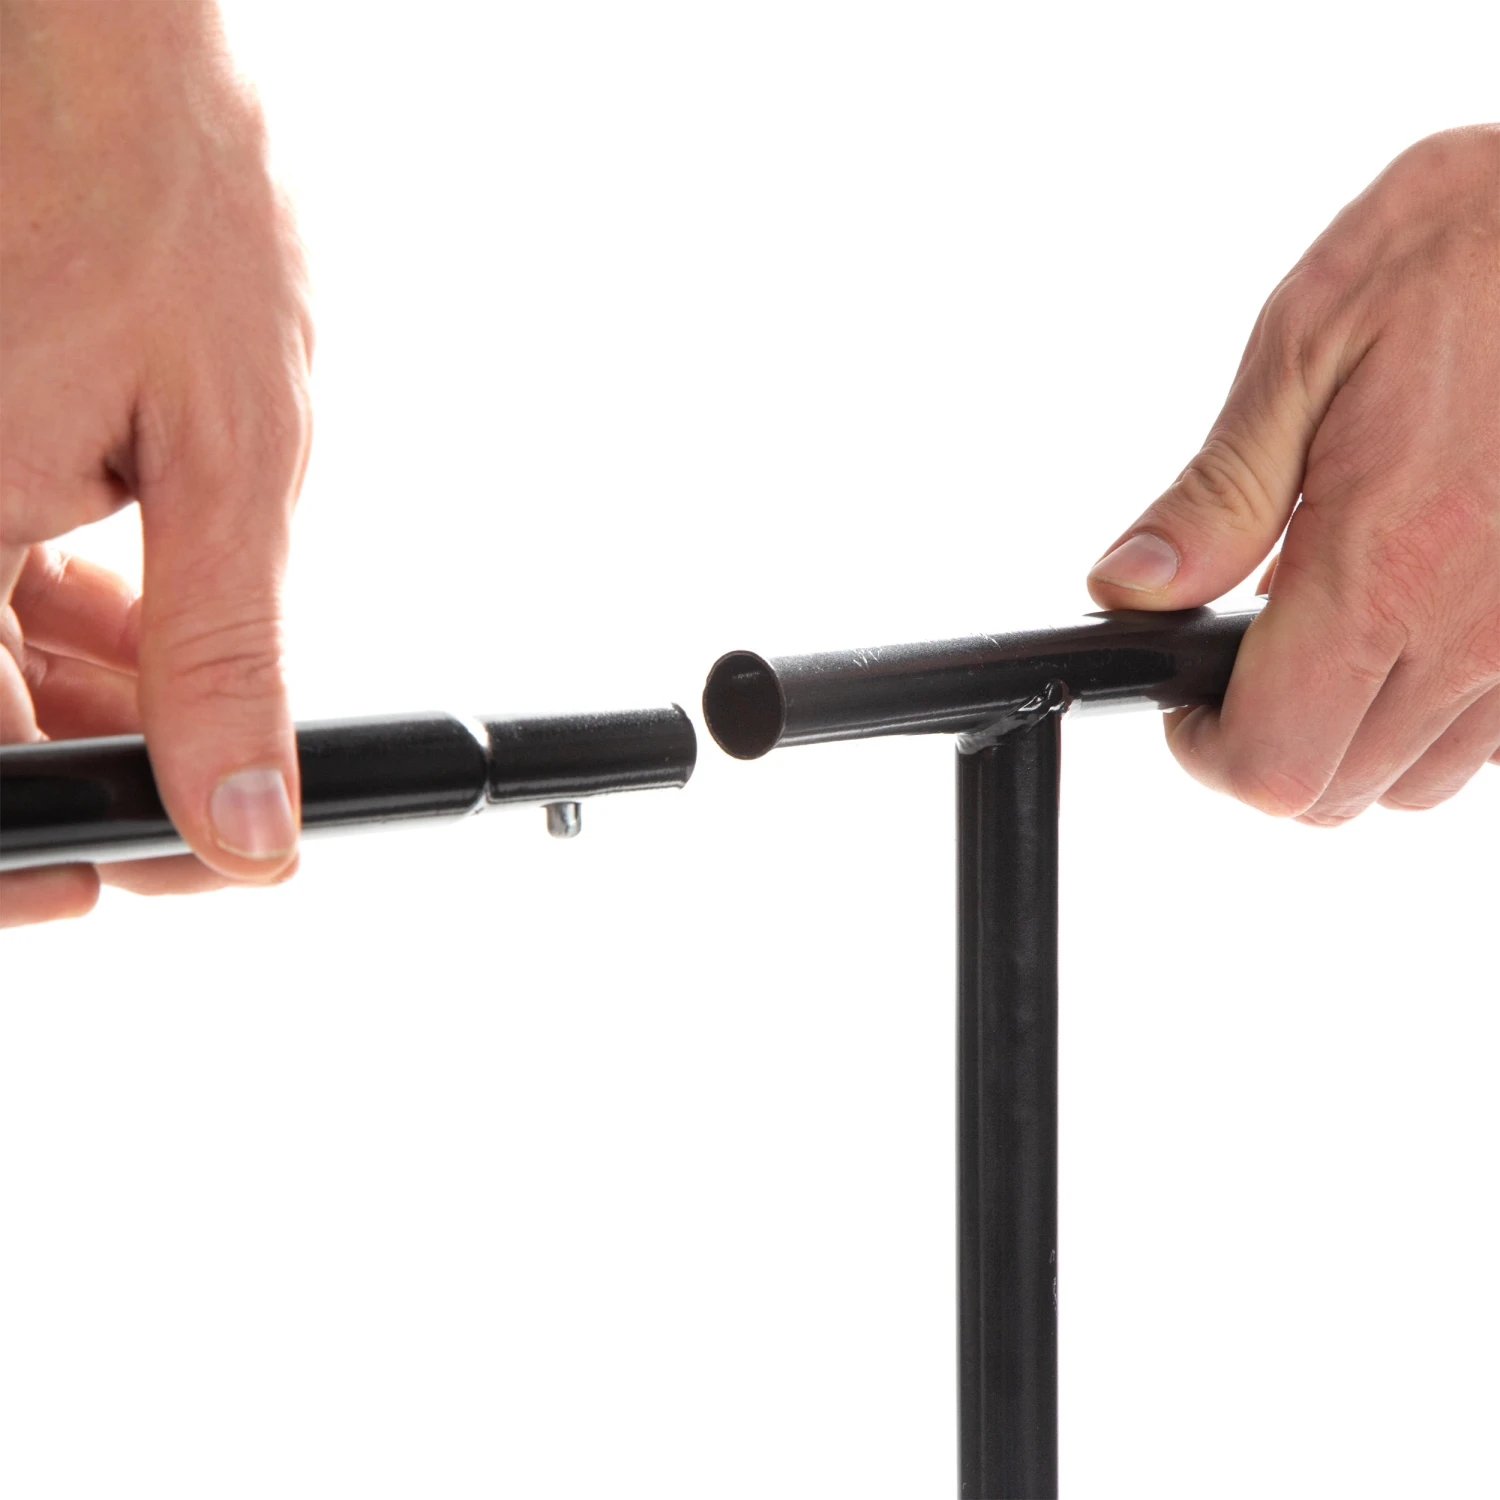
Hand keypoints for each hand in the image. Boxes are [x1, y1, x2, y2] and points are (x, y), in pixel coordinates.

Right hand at [1, 0, 311, 923]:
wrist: (114, 39)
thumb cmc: (164, 184)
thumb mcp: (230, 451)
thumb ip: (227, 655)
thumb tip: (240, 820)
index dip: (44, 847)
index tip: (119, 882)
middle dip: (95, 759)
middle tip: (209, 774)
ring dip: (96, 693)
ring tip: (199, 675)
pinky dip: (71, 615)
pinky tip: (147, 608)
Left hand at [1086, 126, 1499, 824]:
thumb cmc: (1468, 253)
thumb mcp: (1306, 351)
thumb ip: (1215, 498)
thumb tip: (1128, 587)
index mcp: (1384, 567)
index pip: (1274, 764)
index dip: (1207, 753)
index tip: (1188, 700)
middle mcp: (1476, 629)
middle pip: (1337, 792)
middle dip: (1267, 744)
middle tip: (1245, 658)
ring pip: (1416, 779)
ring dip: (1349, 734)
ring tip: (1333, 629)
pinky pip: (1492, 736)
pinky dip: (1434, 710)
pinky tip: (1414, 620)